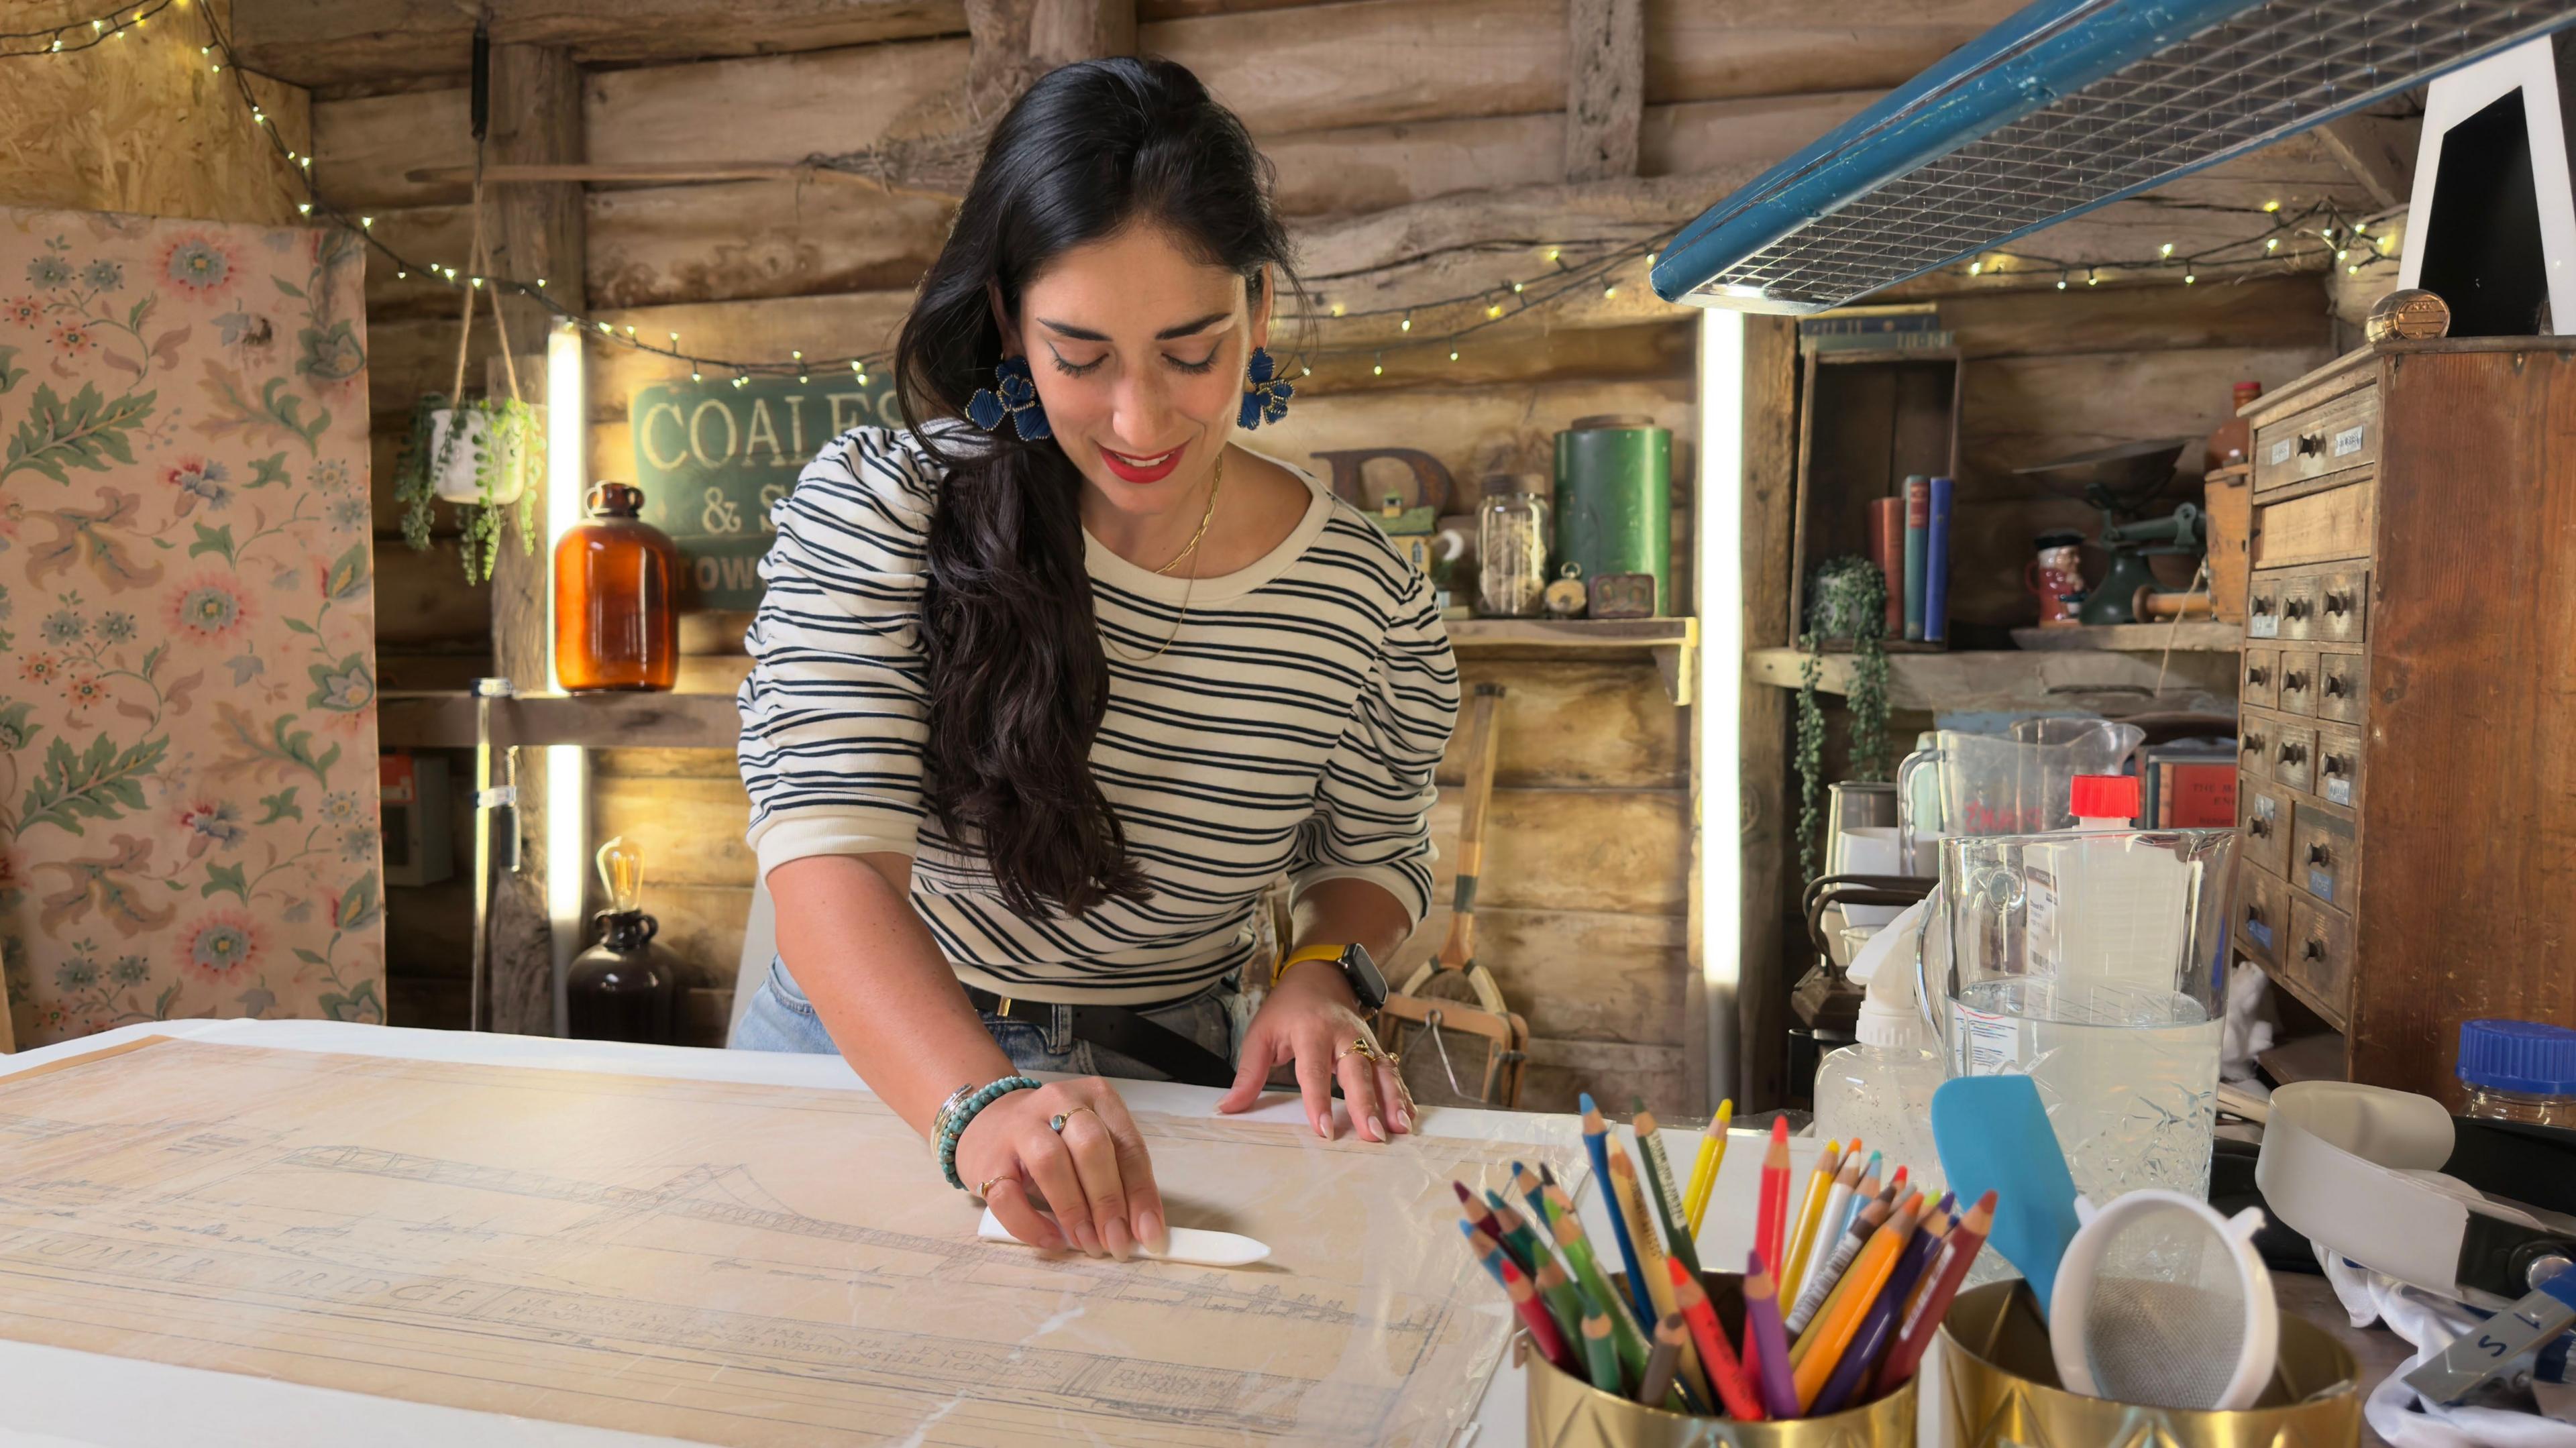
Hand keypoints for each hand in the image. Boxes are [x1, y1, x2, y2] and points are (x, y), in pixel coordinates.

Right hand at [954, 1077, 1165, 1259]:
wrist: (988, 1122)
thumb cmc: (1054, 1139)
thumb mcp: (1091, 1145)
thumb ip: (1117, 1178)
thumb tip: (1142, 1231)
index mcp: (1096, 1096)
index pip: (1128, 1145)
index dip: (1141, 1194)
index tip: (1150, 1234)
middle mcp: (1059, 1102)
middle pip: (1092, 1147)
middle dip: (1109, 1200)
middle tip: (1117, 1242)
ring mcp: (1020, 1127)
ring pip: (1051, 1163)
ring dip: (1075, 1210)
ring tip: (1088, 1244)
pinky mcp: (988, 1159)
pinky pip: (1009, 1196)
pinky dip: (1032, 1224)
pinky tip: (1052, 1240)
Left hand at [1217, 961, 1414, 1142]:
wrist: (1320, 976)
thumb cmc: (1287, 1009)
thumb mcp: (1260, 1034)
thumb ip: (1248, 1074)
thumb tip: (1227, 1108)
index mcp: (1310, 1030)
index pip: (1314, 1069)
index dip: (1319, 1100)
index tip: (1324, 1130)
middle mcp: (1343, 1034)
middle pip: (1357, 1070)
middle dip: (1366, 1104)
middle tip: (1373, 1135)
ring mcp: (1364, 1040)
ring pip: (1382, 1071)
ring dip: (1393, 1100)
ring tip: (1401, 1130)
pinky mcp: (1375, 1048)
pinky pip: (1392, 1071)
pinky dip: (1402, 1094)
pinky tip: (1408, 1116)